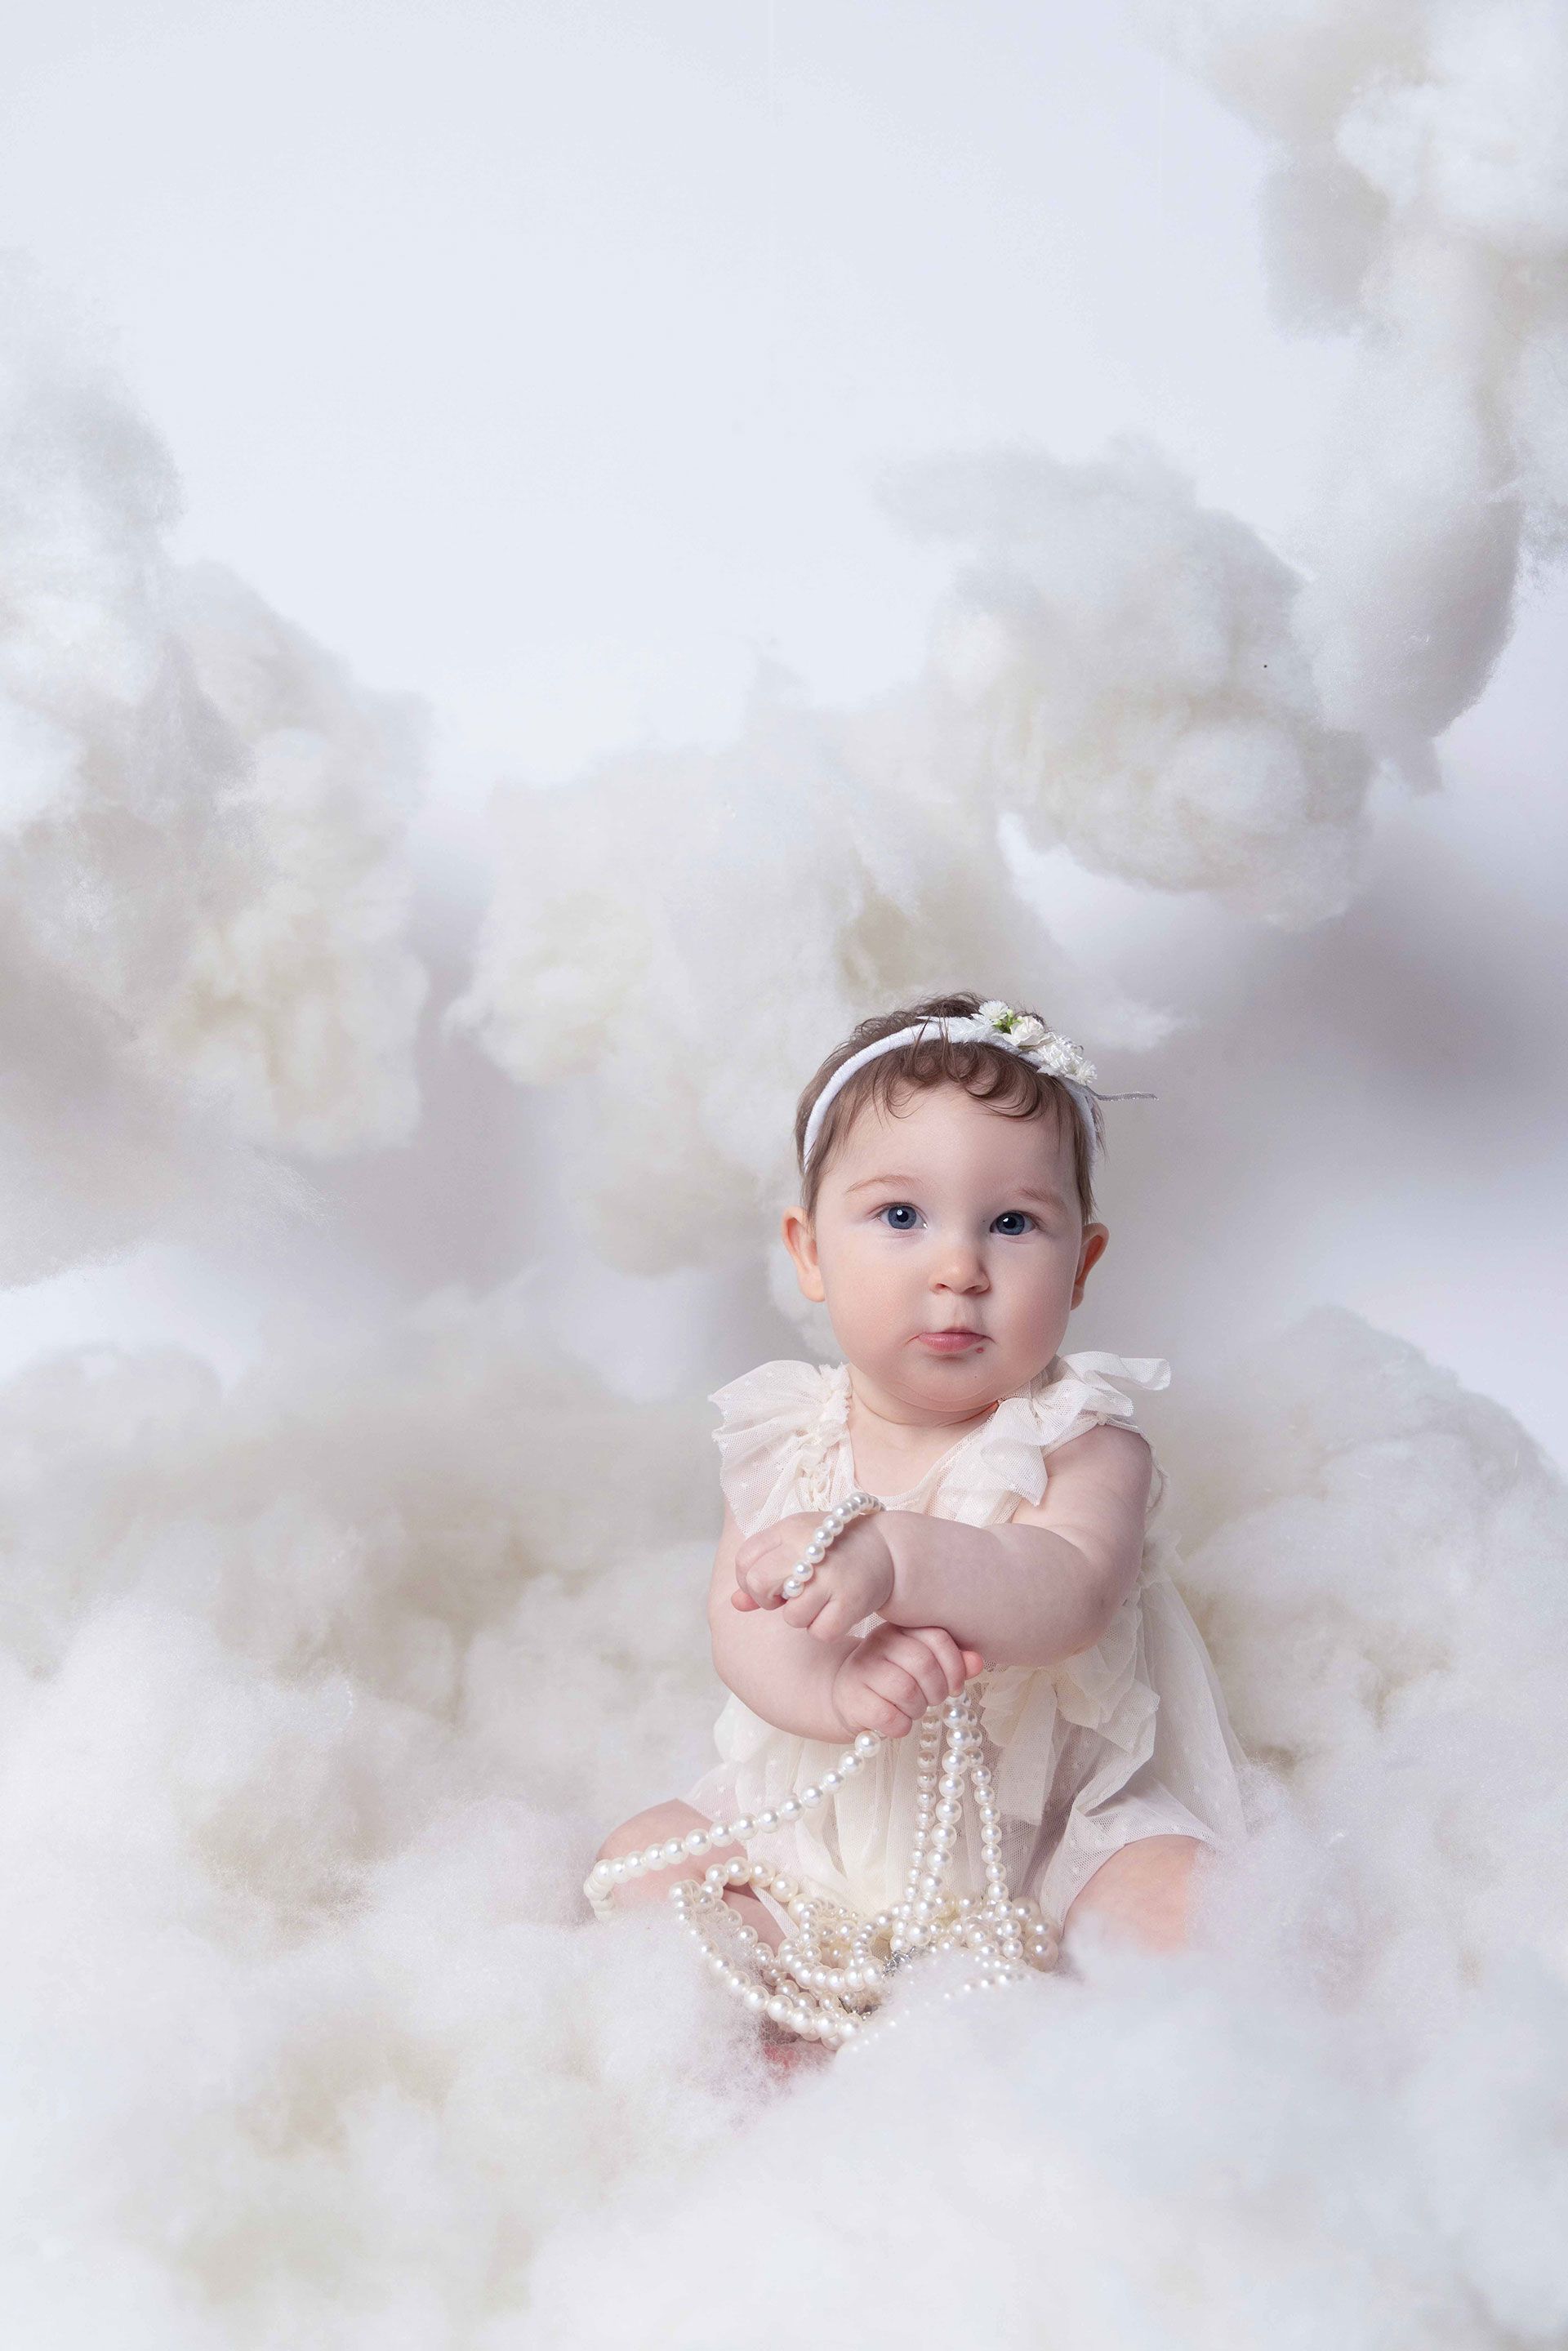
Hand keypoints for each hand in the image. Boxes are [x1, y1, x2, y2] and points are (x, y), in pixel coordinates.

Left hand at [733, 1508, 895, 1640]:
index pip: (745, 1559)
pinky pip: (819, 1632)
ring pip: (790, 1617)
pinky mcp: (850, 1600)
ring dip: (801, 1617)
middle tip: (788, 1597)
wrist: (888, 1551)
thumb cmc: (833, 1550)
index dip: (748, 1580)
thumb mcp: (794, 1547)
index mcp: (790, 1529)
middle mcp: (809, 1547)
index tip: (769, 1583)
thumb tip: (735, 1604)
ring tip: (820, 1600)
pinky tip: (836, 1609)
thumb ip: (762, 1572)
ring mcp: (831, 1575)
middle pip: (759, 1583)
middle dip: (767, 1600)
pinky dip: (825, 1628)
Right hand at [831, 1624, 984, 1740]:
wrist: (846, 1694)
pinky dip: (901, 1726)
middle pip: (923, 1664)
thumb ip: (952, 1662)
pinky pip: (889, 1717)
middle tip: (933, 1699)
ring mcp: (862, 1669)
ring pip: (907, 1691)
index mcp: (901, 1628)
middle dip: (937, 1690)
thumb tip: (977, 1661)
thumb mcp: (922, 1666)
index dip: (955, 1666)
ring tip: (912, 1708)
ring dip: (918, 1709)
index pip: (937, 1637)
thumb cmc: (893, 1678)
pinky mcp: (853, 1699)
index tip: (955, 1686)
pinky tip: (897, 1721)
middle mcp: (879, 1642)